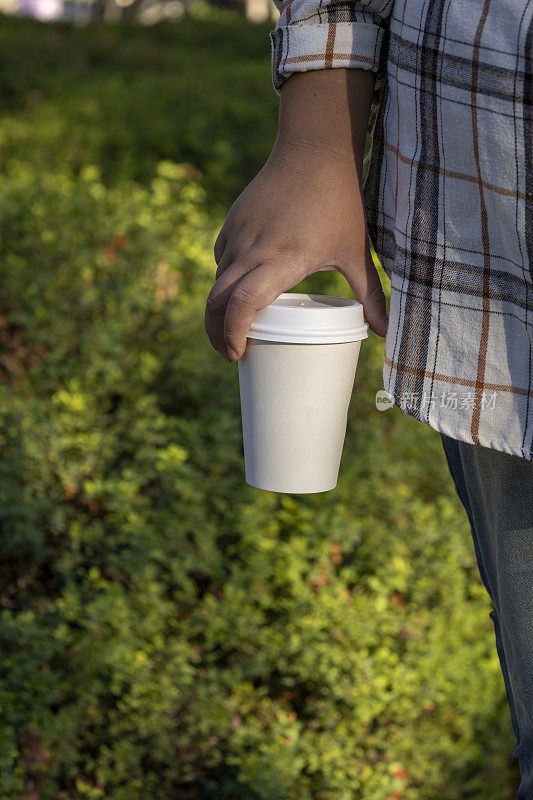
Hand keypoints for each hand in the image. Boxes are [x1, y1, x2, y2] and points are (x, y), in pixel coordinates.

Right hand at [204, 136, 387, 362]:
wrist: (315, 148)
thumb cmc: (339, 201)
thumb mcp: (355, 251)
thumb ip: (370, 295)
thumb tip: (386, 332)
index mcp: (282, 259)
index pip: (242, 303)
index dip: (233, 334)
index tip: (240, 354)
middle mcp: (253, 248)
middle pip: (216, 300)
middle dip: (217, 333)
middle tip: (233, 354)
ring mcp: (239, 233)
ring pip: (216, 281)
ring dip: (219, 310)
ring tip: (235, 329)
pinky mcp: (232, 222)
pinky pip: (221, 260)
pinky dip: (224, 282)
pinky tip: (239, 291)